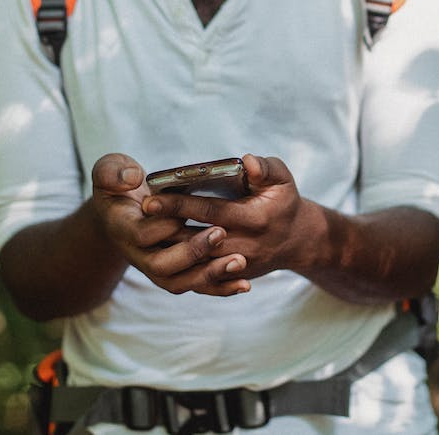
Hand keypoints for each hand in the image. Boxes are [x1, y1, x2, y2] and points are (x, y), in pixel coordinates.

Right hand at [91, 153, 249, 295]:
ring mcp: (155, 266)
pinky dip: (220, 288)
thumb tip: (132, 178)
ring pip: (180, 282)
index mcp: (122, 228)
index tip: (185, 214)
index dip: (163, 227)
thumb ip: (113, 172)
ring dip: (210, 275)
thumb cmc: (118, 185)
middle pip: (161, 266)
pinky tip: (244, 284)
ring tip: (239, 261)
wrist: (119, 210)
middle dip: (192, 252)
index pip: (141, 236)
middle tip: (221, 233)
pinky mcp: (174, 272)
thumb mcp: (109, 171)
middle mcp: (137, 254)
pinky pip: (196, 286)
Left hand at [141, 154, 321, 281]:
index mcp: (256, 218)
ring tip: (144, 230)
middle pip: (196, 240)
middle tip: (140, 213)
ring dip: (169, 247)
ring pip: (196, 261)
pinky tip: (161, 250)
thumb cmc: (283, 202)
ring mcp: (238, 265)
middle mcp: (246, 246)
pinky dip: (181, 265)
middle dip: (166, 228)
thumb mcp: (282, 179)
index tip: (151, 198)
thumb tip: (246, 161)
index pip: (210, 212)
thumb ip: (265, 168)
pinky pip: (202, 277)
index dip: (180, 206)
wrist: (297, 240)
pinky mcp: (233, 277)